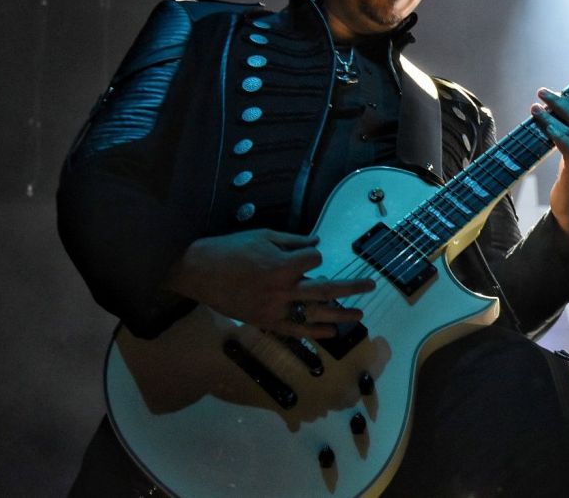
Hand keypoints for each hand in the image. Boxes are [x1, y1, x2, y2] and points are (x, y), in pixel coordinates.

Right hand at [164, 229, 374, 338]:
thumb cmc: (230, 249)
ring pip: (315, 313)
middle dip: (351, 287)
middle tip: (371, 285)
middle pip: (326, 289)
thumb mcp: (263, 236)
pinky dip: (314, 332)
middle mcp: (282, 289)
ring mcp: (275, 308)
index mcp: (282, 265)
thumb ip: (293, 241)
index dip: (315, 257)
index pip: (315, 261)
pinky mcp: (266, 321)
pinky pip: (296, 329)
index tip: (308, 255)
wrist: (198, 272)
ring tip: (359, 315)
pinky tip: (331, 332)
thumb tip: (317, 242)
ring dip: (340, 315)